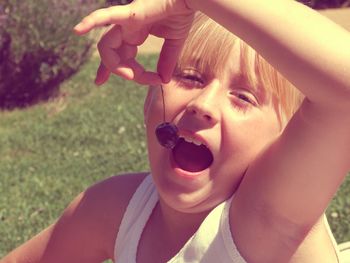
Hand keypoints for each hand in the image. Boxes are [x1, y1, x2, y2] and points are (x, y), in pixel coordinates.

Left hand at [74, 0, 194, 84]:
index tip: (131, 82)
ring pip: (105, 46)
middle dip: (119, 72)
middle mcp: (126, 27)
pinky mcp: (130, 13)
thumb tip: (164, 80)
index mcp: (135, 33)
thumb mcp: (173, 44)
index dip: (112, 71)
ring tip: (132, 75)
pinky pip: (106, 17)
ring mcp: (126, 20)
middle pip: (110, 55)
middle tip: (136, 78)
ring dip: (115, 65)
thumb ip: (166, 61)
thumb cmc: (182, 14)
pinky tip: (77, 30)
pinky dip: (91, 22)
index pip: (117, 55)